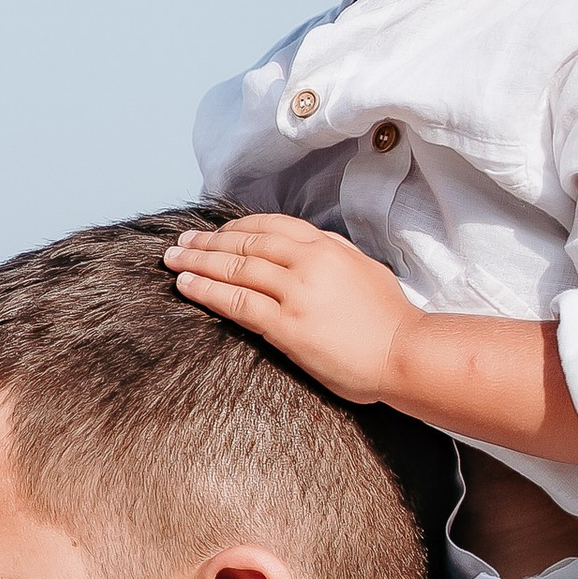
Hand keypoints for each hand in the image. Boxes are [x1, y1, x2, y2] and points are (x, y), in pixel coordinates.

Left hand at [166, 213, 414, 402]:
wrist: (404, 353)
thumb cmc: (389, 318)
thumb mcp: (363, 269)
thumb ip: (332, 252)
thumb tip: (306, 244)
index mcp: (326, 247)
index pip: (270, 225)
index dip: (237, 227)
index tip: (215, 232)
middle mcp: (307, 263)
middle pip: (246, 243)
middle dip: (208, 242)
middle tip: (180, 243)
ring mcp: (296, 293)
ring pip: (236, 269)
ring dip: (199, 262)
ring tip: (173, 261)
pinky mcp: (287, 326)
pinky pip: (237, 303)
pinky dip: (208, 291)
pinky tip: (187, 286)